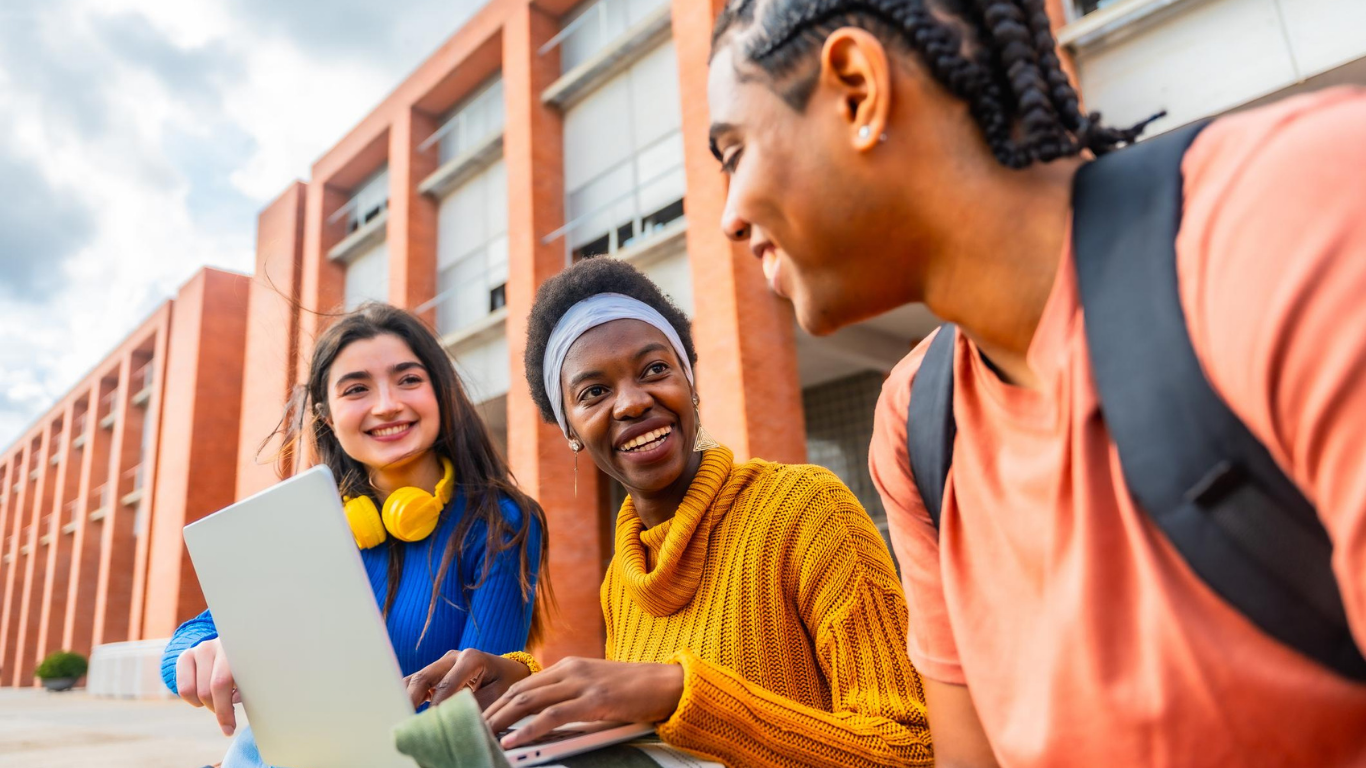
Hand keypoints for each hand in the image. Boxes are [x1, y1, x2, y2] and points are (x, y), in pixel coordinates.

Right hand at [174, 639, 240, 736]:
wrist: (232, 649)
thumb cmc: (246, 669)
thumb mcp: (250, 677)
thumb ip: (244, 688)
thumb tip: (234, 700)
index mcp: (238, 650)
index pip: (224, 683)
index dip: (225, 710)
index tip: (229, 729)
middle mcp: (217, 645)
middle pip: (209, 689)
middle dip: (218, 710)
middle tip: (227, 717)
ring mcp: (200, 648)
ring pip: (195, 691)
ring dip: (207, 705)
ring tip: (219, 702)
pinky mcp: (186, 655)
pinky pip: (183, 689)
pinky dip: (194, 700)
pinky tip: (204, 698)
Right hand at [405, 649, 533, 709]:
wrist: (509, 671)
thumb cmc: (506, 682)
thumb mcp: (498, 694)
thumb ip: (477, 706)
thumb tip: (457, 720)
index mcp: (471, 658)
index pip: (446, 685)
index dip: (436, 706)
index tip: (429, 722)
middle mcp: (453, 657)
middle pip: (424, 677)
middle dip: (411, 699)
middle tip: (404, 719)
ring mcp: (442, 663)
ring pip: (416, 678)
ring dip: (406, 697)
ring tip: (399, 715)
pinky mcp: (436, 673)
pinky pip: (417, 682)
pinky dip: (409, 695)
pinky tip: (403, 710)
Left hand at [484, 657, 682, 748]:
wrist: (667, 683)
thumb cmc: (633, 690)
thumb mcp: (595, 687)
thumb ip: (570, 696)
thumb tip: (543, 718)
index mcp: (567, 666)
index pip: (522, 684)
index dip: (497, 702)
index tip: (480, 718)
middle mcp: (569, 670)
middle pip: (518, 690)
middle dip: (491, 711)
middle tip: (470, 728)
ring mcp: (581, 683)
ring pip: (529, 700)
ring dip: (501, 720)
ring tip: (482, 734)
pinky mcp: (594, 700)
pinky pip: (552, 715)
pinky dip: (528, 728)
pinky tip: (513, 739)